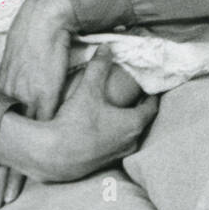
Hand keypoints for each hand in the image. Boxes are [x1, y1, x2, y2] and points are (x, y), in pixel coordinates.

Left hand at [0, 0, 73, 209]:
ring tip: (5, 199)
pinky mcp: (45, 96)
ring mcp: (26, 100)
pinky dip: (36, 152)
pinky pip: (39, 131)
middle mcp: (11, 101)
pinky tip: (36, 172)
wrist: (45, 18)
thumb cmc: (33, 36)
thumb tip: (18, 100)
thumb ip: (17, 84)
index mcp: (4, 94)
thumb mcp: (19, 65)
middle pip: (0, 147)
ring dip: (12, 174)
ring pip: (16, 146)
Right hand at [0, 51, 158, 184]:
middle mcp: (130, 141)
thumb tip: (106, 47)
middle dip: (139, 107)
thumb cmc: (77, 123)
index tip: (151, 86)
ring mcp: (118, 154)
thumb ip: (99, 67)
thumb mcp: (88, 89)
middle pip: (141, 121)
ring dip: (126, 122)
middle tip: (135, 94)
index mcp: (133, 124)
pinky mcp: (104, 162)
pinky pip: (116, 144)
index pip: (151, 107)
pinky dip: (114, 133)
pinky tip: (101, 127)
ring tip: (118, 110)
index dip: (152, 95)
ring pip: (129, 135)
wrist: (56, 156)